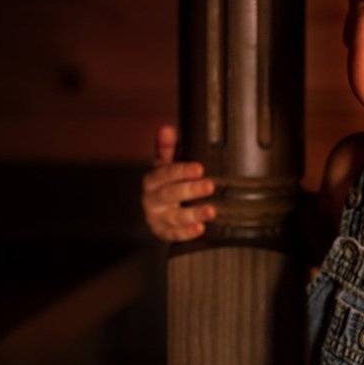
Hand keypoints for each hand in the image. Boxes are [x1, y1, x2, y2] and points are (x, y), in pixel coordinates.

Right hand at [141, 124, 215, 241]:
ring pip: (174, 217)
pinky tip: (200, 229)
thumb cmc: (164, 184)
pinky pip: (174, 235)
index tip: (199, 168)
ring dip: (193, 214)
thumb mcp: (164, 166)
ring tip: (211, 211)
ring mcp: (157, 218)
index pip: (164, 173)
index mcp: (152, 180)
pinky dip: (187, 233)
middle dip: (190, 190)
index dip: (181, 171)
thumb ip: (167, 149)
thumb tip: (166, 129)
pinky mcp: (164, 233)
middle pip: (170, 194)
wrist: (154, 212)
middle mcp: (152, 199)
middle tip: (210, 185)